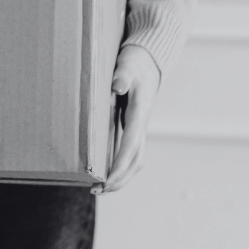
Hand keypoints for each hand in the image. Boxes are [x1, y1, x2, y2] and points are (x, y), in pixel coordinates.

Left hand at [103, 44, 160, 191]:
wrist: (149, 58)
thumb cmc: (136, 61)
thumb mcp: (128, 64)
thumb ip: (122, 75)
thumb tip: (117, 87)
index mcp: (139, 113)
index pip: (130, 145)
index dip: (119, 165)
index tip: (107, 180)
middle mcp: (141, 124)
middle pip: (135, 161)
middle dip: (119, 179)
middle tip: (99, 190)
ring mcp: (139, 126)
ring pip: (135, 159)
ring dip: (121, 176)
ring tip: (101, 187)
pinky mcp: (134, 125)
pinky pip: (130, 151)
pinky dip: (121, 165)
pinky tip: (106, 169)